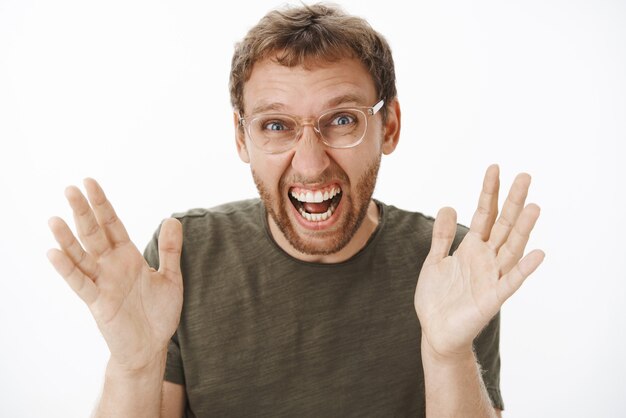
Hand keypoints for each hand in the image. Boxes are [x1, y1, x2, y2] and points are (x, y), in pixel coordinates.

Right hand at [47, 179, 182, 370]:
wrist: (151, 347)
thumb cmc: (159, 313)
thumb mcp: (171, 277)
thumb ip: (170, 250)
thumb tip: (173, 219)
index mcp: (128, 257)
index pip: (112, 224)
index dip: (102, 204)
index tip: (90, 182)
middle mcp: (111, 266)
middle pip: (94, 234)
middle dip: (83, 212)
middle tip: (70, 188)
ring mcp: (102, 283)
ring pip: (81, 256)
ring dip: (68, 238)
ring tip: (55, 218)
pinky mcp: (98, 303)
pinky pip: (80, 283)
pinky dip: (68, 269)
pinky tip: (54, 253)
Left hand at [414, 165, 543, 358]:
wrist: (435, 331)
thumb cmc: (438, 298)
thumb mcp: (435, 260)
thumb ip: (442, 235)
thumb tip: (449, 205)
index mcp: (471, 248)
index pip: (485, 214)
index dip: (489, 193)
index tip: (494, 168)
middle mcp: (485, 259)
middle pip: (503, 225)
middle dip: (513, 201)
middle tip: (525, 176)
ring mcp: (491, 278)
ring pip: (511, 249)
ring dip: (523, 229)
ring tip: (534, 206)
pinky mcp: (491, 300)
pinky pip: (510, 282)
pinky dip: (523, 269)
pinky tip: (537, 254)